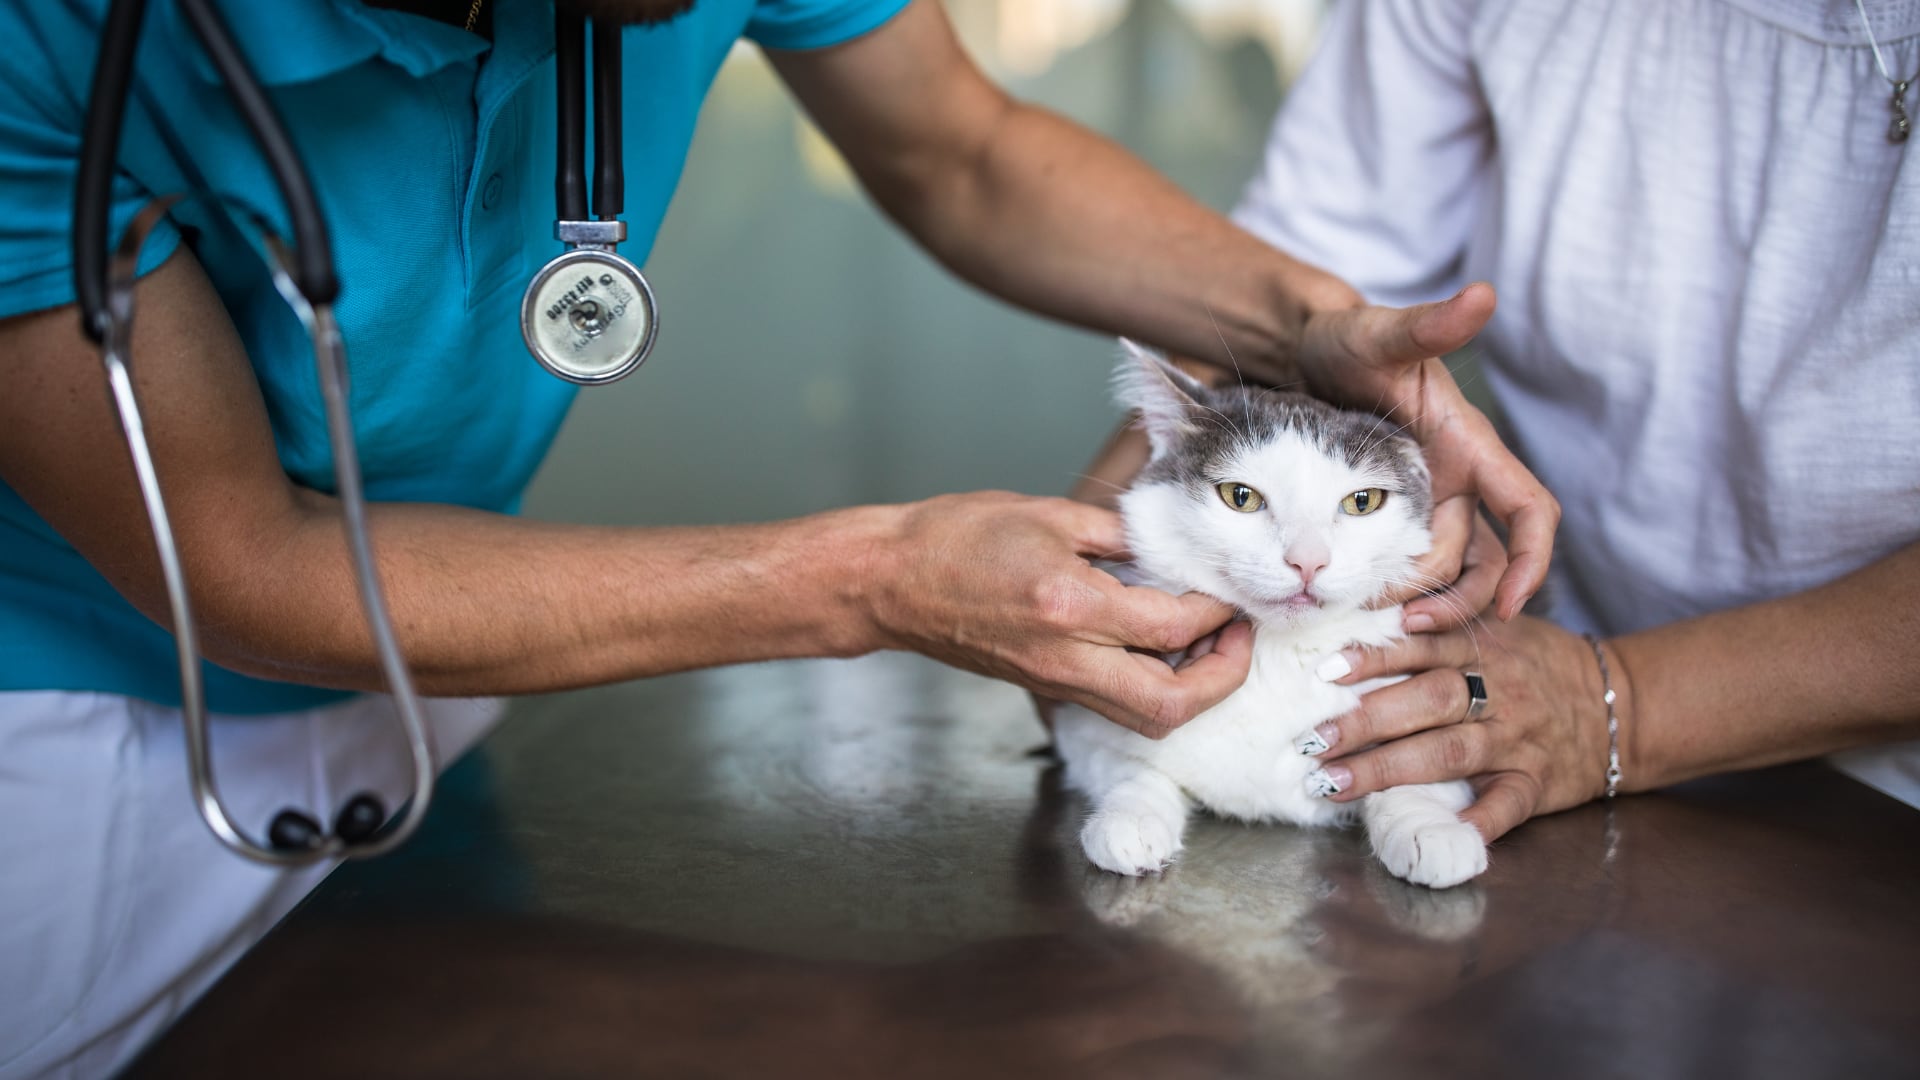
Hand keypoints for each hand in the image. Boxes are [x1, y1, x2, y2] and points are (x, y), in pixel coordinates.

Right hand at [866, 492, 1252, 737]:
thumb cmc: (955, 537)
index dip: (1218, 609)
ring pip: (1146, 717)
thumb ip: (1119, 533)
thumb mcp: (1047, 514)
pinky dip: (1153, 686)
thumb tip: (1174, 546)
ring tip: (1207, 645)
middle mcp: (1068, 656)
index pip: (1173, 624)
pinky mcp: (1046, 687)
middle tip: (1239, 636)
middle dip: (1222, 676)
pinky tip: (1160, 648)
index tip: (1231, 587)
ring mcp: (1056, 680)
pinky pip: (1116, 703)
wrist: (890, 582)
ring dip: (1192, 690)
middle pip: (1171, 702)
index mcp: (1072, 604)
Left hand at [1297, 283, 1558, 619]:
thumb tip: (1482, 295)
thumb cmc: (1349, 339)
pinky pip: (1403, 566)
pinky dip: (1391, 592)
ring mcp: (1425, 501)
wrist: (1301, 351)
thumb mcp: (1381, 335)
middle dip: (1456, 599)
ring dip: (1423, 604)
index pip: (1529, 510)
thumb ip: (1427, 324)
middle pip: (1481, 560)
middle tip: (1407, 627)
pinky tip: (1359, 608)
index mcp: (1471, 446)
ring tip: (1380, 623)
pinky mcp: (1388, 514)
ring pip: (1445, 574)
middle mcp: (1457, 481)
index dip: (1532, 560)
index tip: (1511, 606)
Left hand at [1300, 615, 1615, 841]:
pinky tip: (1444, 834)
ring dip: (1388, 770)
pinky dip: (1479, 821)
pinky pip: (1508, 805)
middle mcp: (1498, 691)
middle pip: (1426, 702)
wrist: (1620, 704)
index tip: (1326, 671)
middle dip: (1365, 722)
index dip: (1375, 657)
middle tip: (1312, 740)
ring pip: (1449, 753)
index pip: (1422, 649)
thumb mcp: (1498, 631)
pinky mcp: (1538, 782)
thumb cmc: (1538, 665)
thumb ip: (1442, 625)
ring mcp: (1517, 740)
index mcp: (1484, 649)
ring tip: (1334, 784)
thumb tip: (1366, 619)